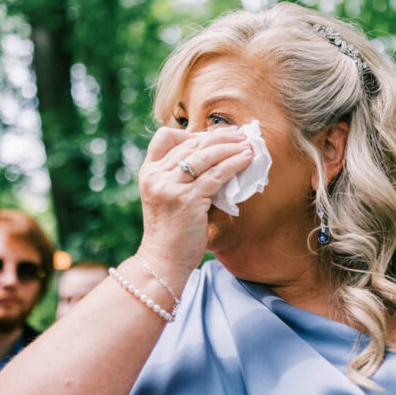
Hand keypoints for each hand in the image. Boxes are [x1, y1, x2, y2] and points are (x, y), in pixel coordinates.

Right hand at [136, 126, 252, 278]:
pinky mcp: (188, 200)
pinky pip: (217, 174)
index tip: (211, 137)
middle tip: (239, 135)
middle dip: (219, 137)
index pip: (164, 137)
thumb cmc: (170, 232)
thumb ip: (178, 176)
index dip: (189, 133)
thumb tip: (212, 155)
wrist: (163, 261)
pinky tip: (247, 160)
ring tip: (247, 144)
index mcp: (148, 173)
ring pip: (206, 155)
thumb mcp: (165, 197)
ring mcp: (171, 187)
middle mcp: (156, 176)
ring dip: (231, 146)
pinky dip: (234, 164)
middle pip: (190, 143)